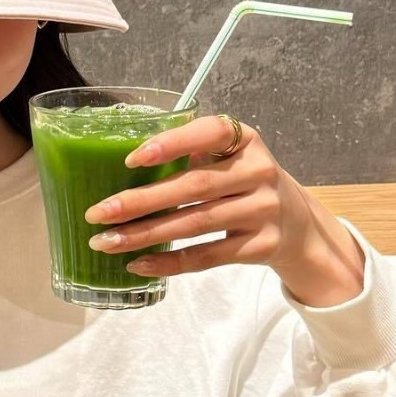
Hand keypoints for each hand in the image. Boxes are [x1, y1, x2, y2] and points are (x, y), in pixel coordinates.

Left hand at [83, 113, 366, 306]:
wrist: (298, 224)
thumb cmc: (242, 182)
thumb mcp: (228, 157)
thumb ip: (189, 154)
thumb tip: (117, 165)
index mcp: (245, 140)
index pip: (210, 133)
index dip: (171, 144)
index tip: (130, 160)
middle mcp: (258, 172)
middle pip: (193, 186)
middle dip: (140, 201)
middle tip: (98, 213)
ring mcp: (262, 210)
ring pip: (194, 224)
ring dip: (145, 235)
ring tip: (106, 242)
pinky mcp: (260, 246)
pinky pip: (207, 256)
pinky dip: (169, 262)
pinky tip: (137, 264)